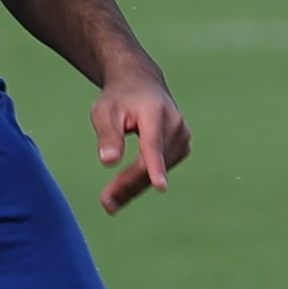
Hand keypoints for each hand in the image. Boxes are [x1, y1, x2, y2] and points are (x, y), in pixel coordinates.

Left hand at [90, 71, 189, 210]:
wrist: (141, 85)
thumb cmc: (119, 99)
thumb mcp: (104, 111)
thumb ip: (108, 135)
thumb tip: (108, 162)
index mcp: (155, 112)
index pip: (153, 144)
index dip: (155, 166)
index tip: (161, 187)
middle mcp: (175, 124)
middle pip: (150, 163)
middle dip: (128, 185)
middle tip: (106, 203)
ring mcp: (182, 136)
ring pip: (157, 171)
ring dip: (133, 187)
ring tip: (109, 200)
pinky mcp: (183, 147)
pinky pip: (162, 169)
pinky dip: (144, 180)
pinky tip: (124, 188)